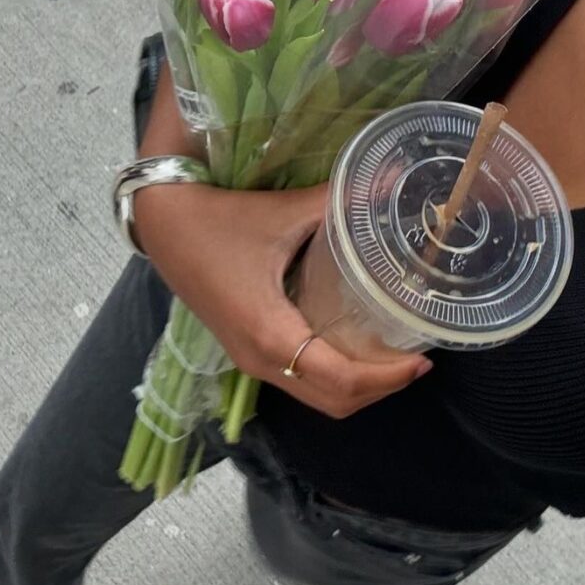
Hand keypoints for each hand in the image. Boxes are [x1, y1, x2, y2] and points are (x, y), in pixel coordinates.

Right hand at [135, 182, 431, 419]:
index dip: (387, 378)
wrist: (162, 223)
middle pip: (334, 402)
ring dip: (357, 387)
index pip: (342, 381)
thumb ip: (340, 199)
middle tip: (415, 360)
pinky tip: (353, 343)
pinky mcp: (246, 351)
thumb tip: (391, 182)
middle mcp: (261, 361)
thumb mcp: (283, 211)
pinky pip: (299, 381)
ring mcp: (250, 361)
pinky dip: (333, 377)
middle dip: (379, 389)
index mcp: (271, 334)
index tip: (422, 360)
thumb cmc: (218, 219)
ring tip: (391, 354)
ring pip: (316, 397)